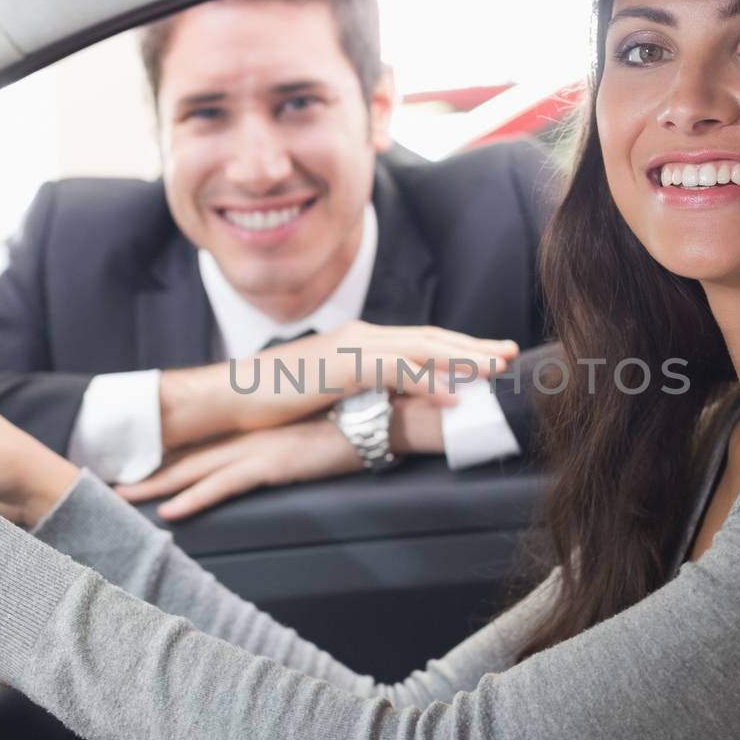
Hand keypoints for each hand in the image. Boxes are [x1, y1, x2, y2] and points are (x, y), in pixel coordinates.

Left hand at [117, 416, 364, 520]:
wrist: (381, 414)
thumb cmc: (357, 423)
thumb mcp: (316, 436)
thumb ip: (295, 444)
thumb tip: (286, 454)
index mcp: (257, 429)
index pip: (203, 445)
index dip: (168, 455)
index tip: (138, 465)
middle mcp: (250, 436)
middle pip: (187, 457)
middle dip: (147, 470)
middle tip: (108, 481)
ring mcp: (258, 449)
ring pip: (194, 470)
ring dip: (155, 485)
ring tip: (119, 498)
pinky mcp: (272, 463)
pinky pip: (223, 486)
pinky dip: (193, 499)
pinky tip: (168, 512)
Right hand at [159, 322, 519, 448]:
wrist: (229, 397)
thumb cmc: (271, 399)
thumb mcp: (325, 390)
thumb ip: (357, 389)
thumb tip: (382, 402)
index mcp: (358, 341)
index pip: (418, 341)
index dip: (457, 346)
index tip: (489, 354)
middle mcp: (360, 336)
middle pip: (429, 338)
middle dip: (472, 346)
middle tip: (511, 353)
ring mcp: (352, 348)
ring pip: (421, 350)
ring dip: (462, 359)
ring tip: (496, 370)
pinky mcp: (343, 367)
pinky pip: (397, 373)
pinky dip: (430, 382)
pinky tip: (455, 395)